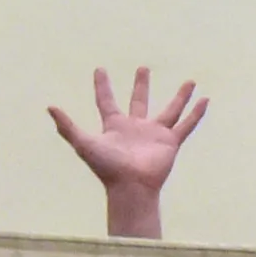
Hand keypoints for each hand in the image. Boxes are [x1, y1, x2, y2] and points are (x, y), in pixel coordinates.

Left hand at [44, 67, 205, 221]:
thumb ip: (67, 126)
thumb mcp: (84, 143)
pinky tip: (205, 100)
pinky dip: (196, 114)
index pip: (106, 101)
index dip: (102, 86)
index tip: (99, 70)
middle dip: (141, 85)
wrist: (131, 187)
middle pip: (139, 101)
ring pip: (170, 110)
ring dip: (180, 96)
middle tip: (143, 69)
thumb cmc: (107, 167)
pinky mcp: (170, 143)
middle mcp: (136, 127)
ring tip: (190, 82)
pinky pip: (186, 125)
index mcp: (115, 126)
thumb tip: (49, 107)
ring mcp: (155, 134)